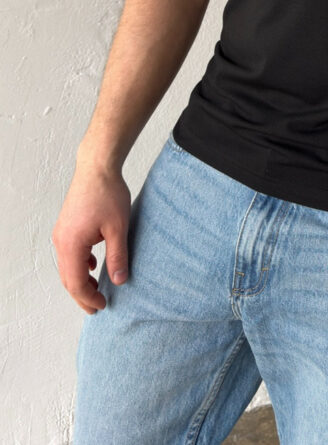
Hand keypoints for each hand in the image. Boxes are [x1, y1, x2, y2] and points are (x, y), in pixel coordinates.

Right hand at [51, 164, 130, 313]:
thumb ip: (118, 255)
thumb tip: (119, 280)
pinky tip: (92, 265)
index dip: (88, 298)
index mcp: (71, 244)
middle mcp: (61, 241)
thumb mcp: (118, 227)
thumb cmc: (108, 193)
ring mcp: (61, 233)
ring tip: (96, 290)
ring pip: (67, 266)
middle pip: (67, 278)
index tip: (103, 306)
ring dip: (79, 280)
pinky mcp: (66, 226)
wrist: (97, 167)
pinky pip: (69, 253)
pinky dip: (78, 264)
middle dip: (82, 294)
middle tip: (97, 307)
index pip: (75, 283)